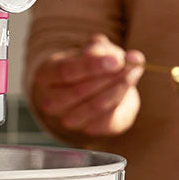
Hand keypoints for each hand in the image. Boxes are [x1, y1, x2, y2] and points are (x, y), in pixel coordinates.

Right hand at [30, 33, 144, 138]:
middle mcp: (50, 101)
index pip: (65, 72)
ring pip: (94, 106)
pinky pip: (106, 117)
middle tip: (130, 65)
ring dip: (118, 88)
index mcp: (46, 75)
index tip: (116, 60)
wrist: (97, 89)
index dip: (91, 66)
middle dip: (108, 78)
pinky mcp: (87, 130)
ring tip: (133, 72)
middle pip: (78, 91)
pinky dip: (120, 99)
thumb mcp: (95, 49)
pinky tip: (128, 84)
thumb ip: (108, 49)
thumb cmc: (91, 66)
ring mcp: (66, 119)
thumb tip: (132, 57)